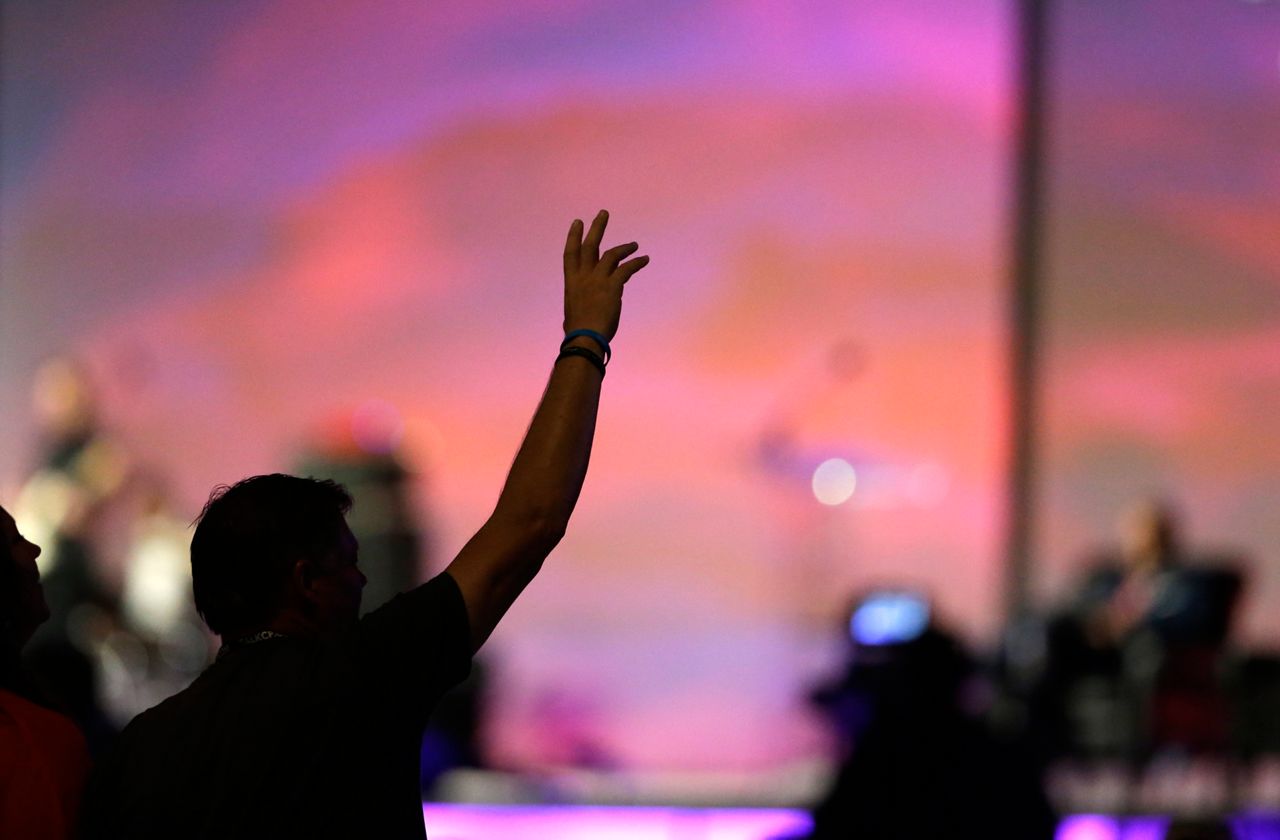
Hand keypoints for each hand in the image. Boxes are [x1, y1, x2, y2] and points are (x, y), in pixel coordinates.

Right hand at [562, 210, 648, 341]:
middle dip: (597, 228)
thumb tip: (579, 310)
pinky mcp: (612, 286)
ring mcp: (598, 280)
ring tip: (635, 244)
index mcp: (571, 282)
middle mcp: (583, 277)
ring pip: (612, 255)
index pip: (570, 254)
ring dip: (625, 247)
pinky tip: (644, 259)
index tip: (578, 222)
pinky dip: (637, 262)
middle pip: (591, 246)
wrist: (585, 337)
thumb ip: (578, 304)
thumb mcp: (572, 313)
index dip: (574, 237)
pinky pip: (627, 269)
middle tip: (604, 213)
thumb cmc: (578, 332)